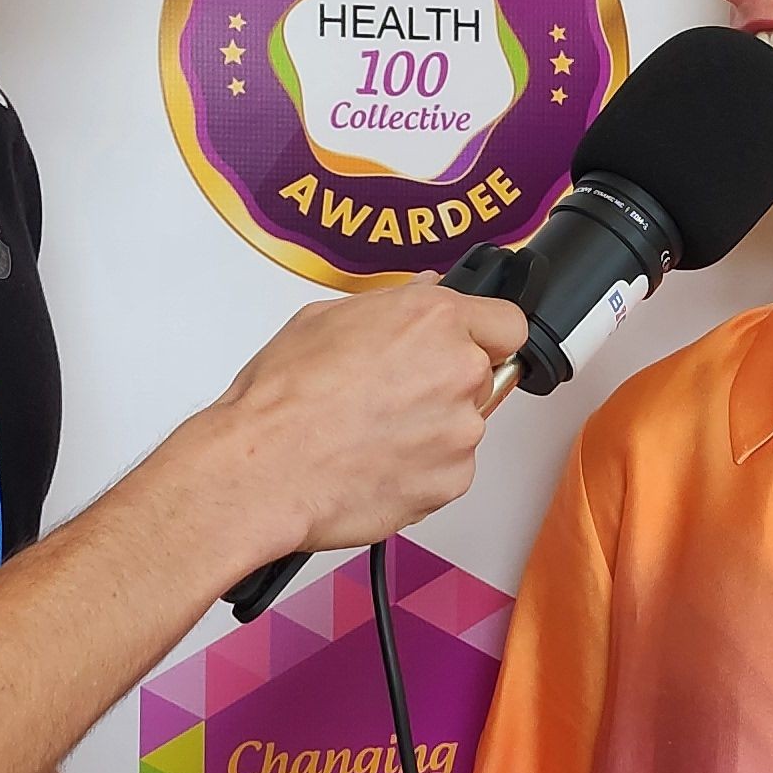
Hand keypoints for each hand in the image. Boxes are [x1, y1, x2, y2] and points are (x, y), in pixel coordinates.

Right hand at [221, 276, 526, 559]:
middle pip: (483, 375)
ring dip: (431, 430)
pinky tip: (375, 462)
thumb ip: (391, 304)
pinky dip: (421, 470)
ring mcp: (461, 430)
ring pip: (464, 425)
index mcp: (433, 320)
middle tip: (393, 396)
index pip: (507, 323)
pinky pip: (449, 470)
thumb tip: (423, 292)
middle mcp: (459, 370)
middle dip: (446, 384)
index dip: (485, 335)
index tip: (469, 346)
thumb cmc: (282, 399)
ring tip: (371, 434)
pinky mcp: (453, 481)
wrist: (264, 469)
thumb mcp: (323, 320)